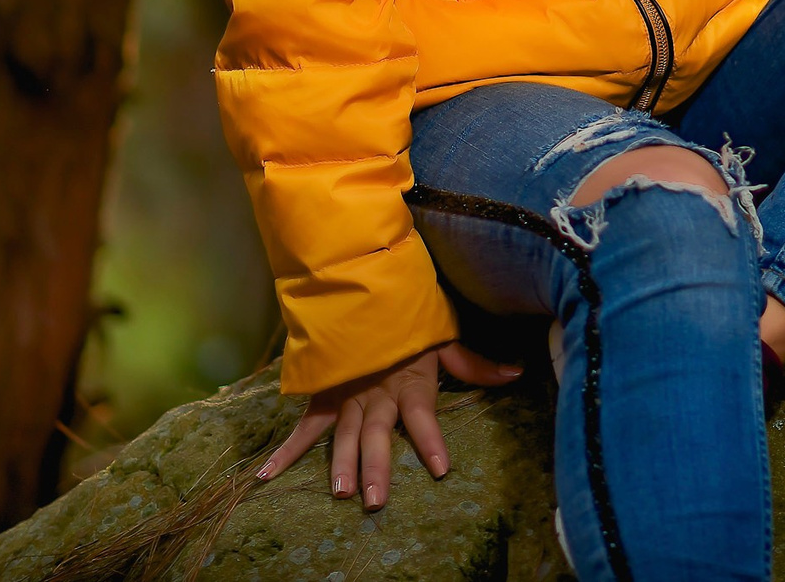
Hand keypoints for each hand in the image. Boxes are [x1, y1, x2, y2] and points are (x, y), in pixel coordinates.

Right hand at [256, 342, 520, 508]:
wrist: (364, 285)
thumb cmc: (409, 317)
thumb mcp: (445, 337)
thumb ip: (475, 364)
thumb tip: (517, 373)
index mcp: (410, 381)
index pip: (423, 416)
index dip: (430, 440)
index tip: (439, 468)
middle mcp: (377, 392)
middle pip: (377, 434)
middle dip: (377, 467)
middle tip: (375, 500)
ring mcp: (348, 394)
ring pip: (343, 434)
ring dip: (340, 463)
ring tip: (341, 492)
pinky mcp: (324, 393)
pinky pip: (304, 424)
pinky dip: (286, 450)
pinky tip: (267, 476)